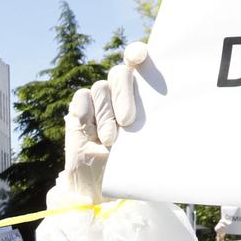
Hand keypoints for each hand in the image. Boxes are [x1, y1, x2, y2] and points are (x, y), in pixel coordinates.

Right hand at [58, 42, 144, 205]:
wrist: (100, 185)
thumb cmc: (130, 165)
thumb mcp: (145, 144)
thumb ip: (149, 121)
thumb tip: (160, 104)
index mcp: (143, 96)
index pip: (141, 65)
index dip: (137, 54)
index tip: (139, 57)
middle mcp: (121, 93)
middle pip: (121, 74)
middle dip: (124, 94)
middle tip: (128, 122)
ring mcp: (100, 100)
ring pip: (101, 87)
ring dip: (105, 114)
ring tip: (109, 140)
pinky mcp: (80, 109)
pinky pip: (82, 97)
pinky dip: (86, 112)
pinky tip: (89, 130)